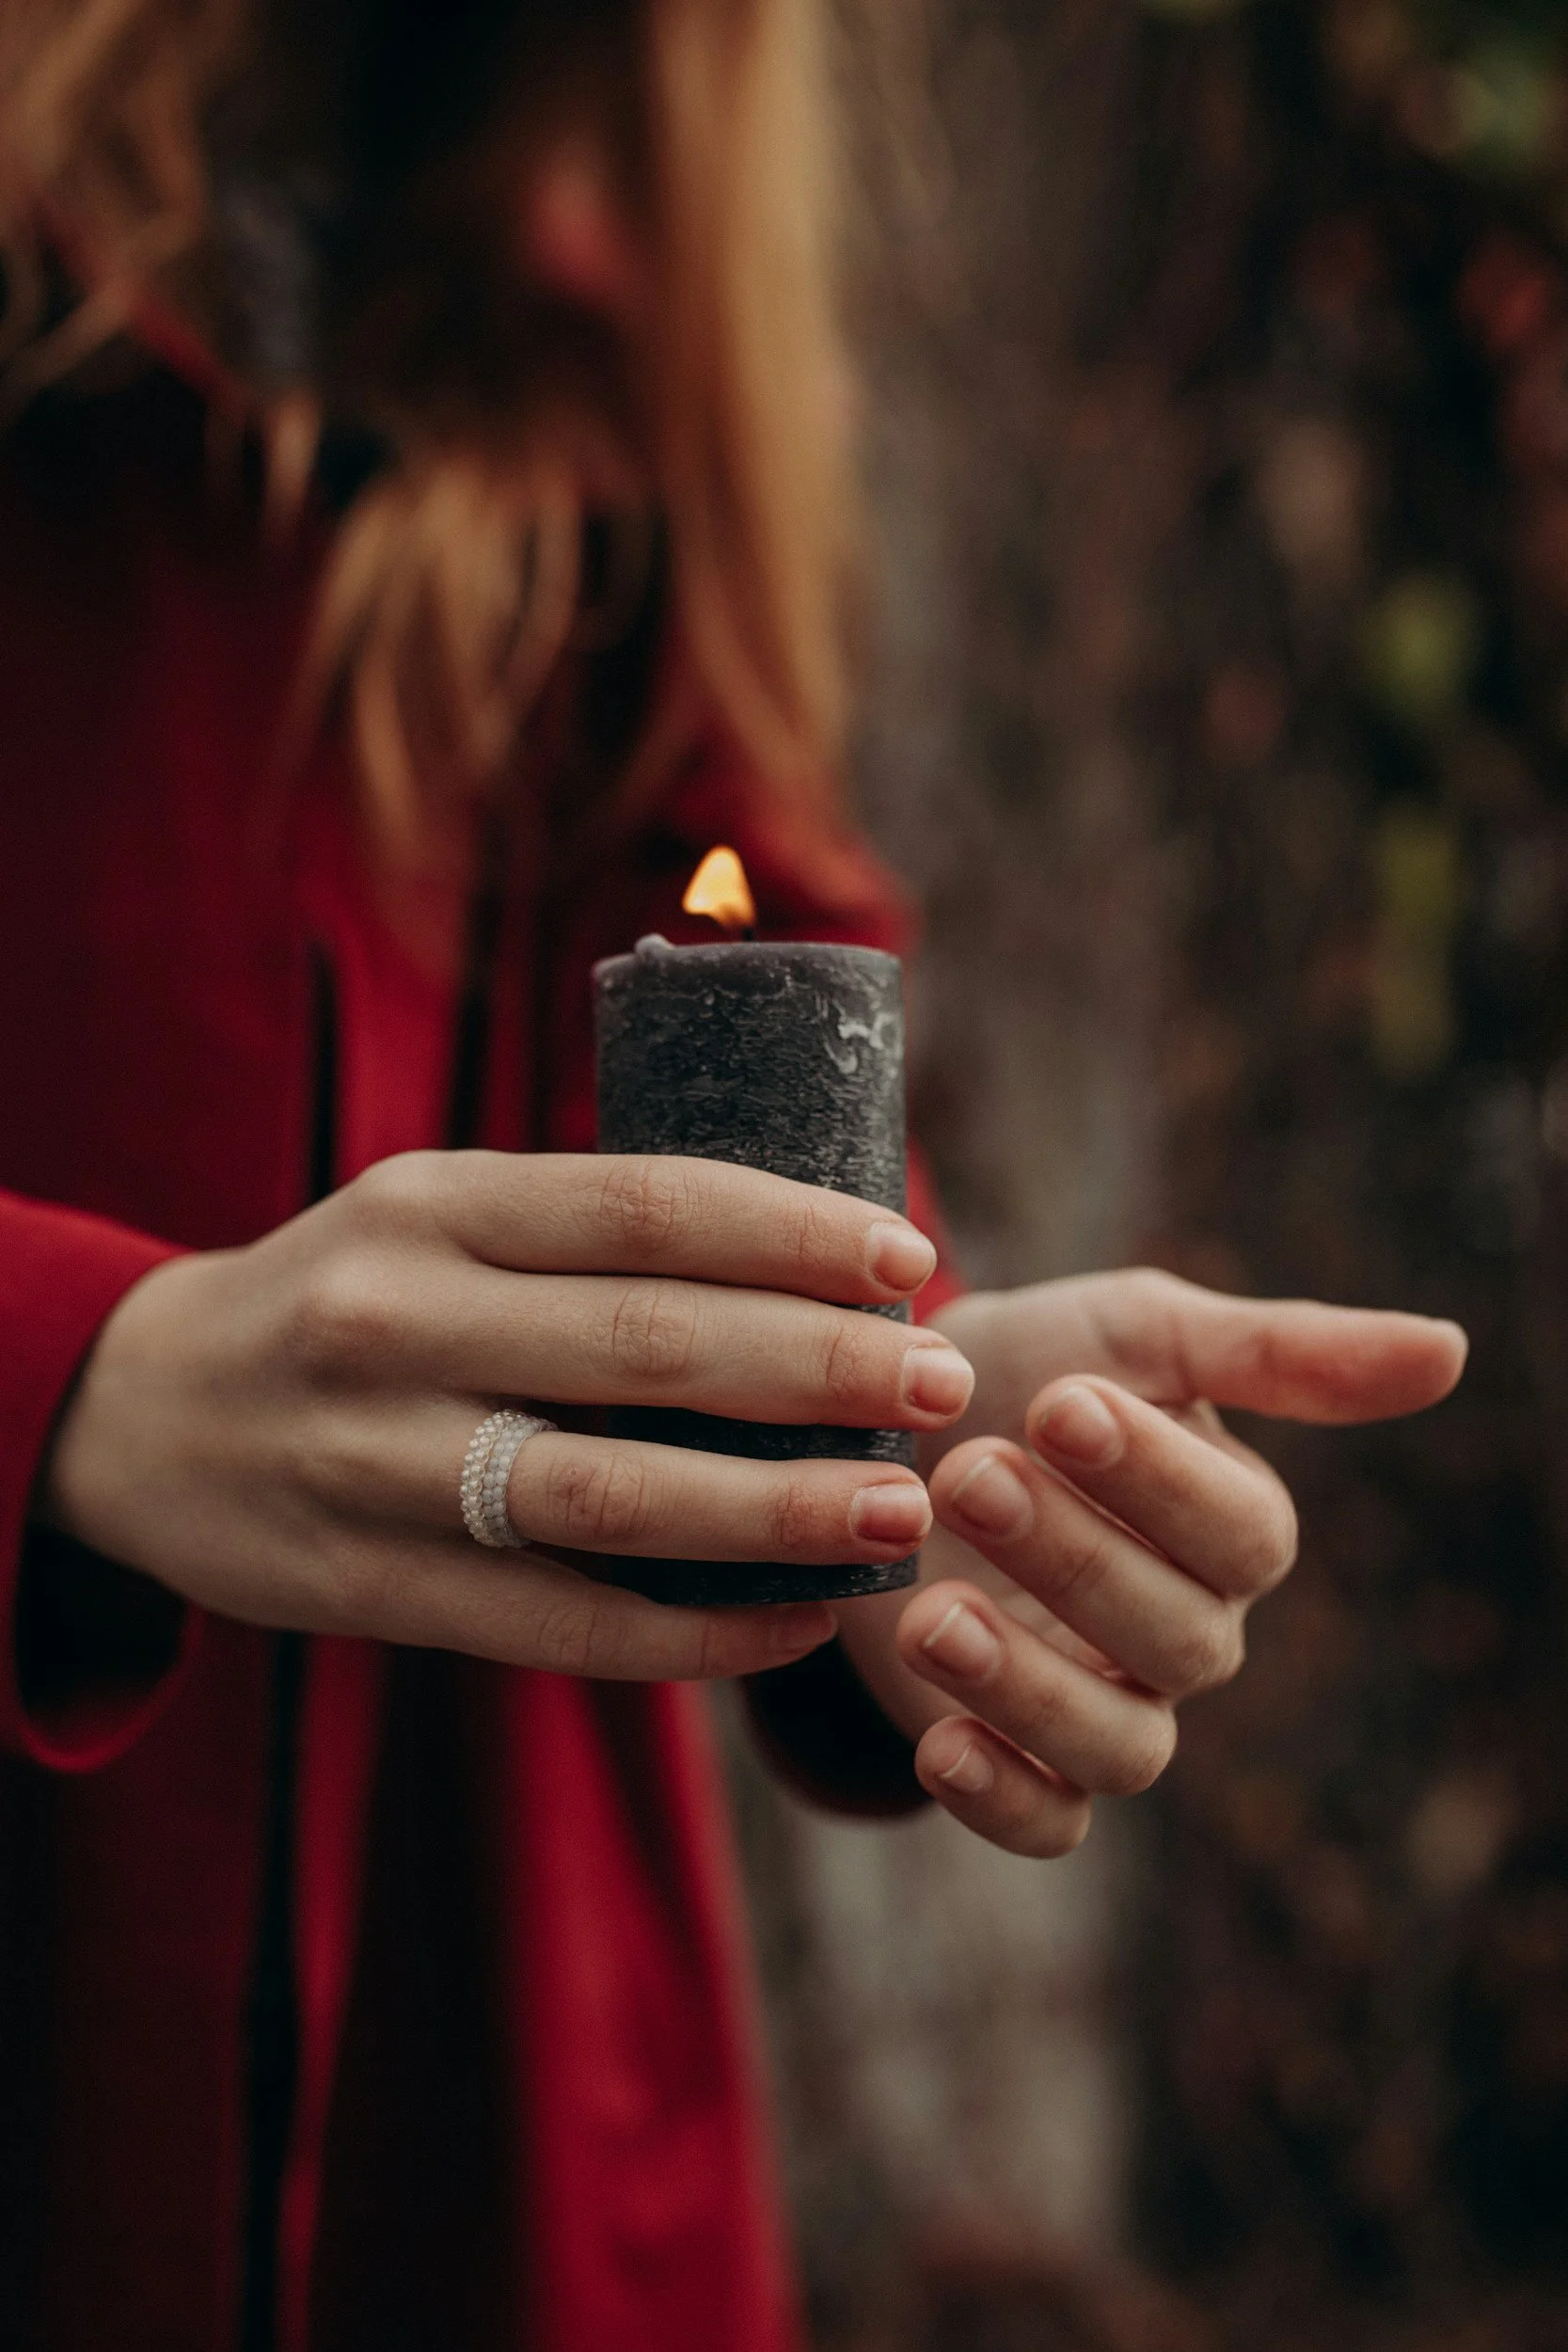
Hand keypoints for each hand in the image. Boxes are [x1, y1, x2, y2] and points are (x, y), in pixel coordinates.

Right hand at [42, 1153, 973, 1682]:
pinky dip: (694, 1634)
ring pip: (610, 1497)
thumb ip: (586, 1235)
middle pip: (647, 1346)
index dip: (791, 1230)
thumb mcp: (436, 1216)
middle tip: (944, 1380)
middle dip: (820, 1366)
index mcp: (430, 1204)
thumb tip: (821, 1260)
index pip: (643, 1205)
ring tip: (902, 1512)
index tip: (908, 1256)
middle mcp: (396, 1323)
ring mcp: (378, 1464)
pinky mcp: (372, 1588)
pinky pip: (559, 1624)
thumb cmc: (349, 1298)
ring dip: (777, 1512)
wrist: (142, 1415)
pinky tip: (799, 1624)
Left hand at [836, 1269, 1467, 1852]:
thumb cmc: (1033, 1371)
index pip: (1245, 1535)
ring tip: (932, 1611)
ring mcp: (1110, 1704)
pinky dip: (1001, 1798)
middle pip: (1180, 1640)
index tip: (1058, 1403)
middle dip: (1073, 1559)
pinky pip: (1049, 1824)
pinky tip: (939, 1742)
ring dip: (1029, 1688)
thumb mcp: (1138, 1333)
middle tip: (970, 1475)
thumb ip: (1280, 1352)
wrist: (888, 1426)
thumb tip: (1452, 1350)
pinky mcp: (1022, 1762)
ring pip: (1127, 1749)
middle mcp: (1189, 1630)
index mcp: (1231, 1528)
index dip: (1159, 1480)